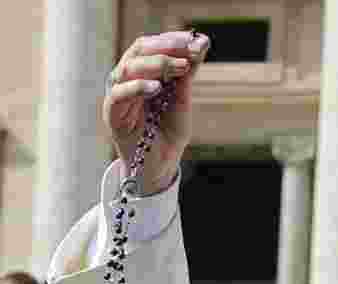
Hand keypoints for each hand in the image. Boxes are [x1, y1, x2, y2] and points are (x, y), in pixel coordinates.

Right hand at [103, 31, 210, 194]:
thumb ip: (186, 74)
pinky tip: (156, 87)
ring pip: (128, 68)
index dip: (169, 40)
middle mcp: (125, 79)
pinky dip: (137, 87)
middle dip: (164, 48)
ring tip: (180, 67)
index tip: (192, 39)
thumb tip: (200, 42)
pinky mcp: (113, 114)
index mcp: (140, 73)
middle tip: (187, 51)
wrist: (161, 164)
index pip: (149, 46)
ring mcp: (117, 95)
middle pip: (137, 52)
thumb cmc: (169, 132)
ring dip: (156, 64)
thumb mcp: (182, 99)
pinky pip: (119, 95)